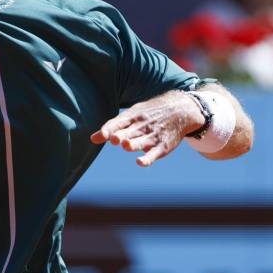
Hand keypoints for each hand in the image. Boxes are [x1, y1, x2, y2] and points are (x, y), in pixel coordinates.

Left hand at [90, 91, 204, 166]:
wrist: (179, 110)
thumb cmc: (148, 114)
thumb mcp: (131, 115)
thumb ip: (113, 127)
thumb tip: (92, 139)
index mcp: (132, 116)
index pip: (119, 122)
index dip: (110, 128)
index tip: (102, 135)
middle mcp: (142, 126)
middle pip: (129, 132)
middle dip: (121, 136)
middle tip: (114, 139)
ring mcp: (153, 136)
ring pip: (141, 141)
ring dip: (134, 144)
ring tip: (126, 146)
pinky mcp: (162, 146)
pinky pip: (154, 153)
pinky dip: (147, 158)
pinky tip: (140, 162)